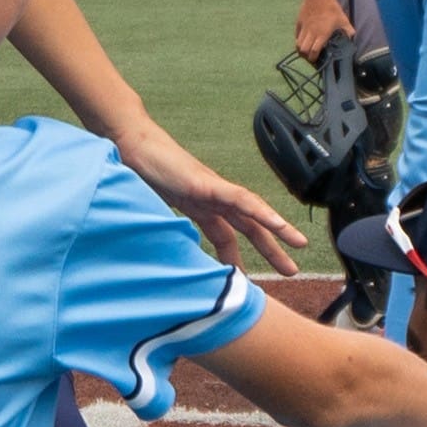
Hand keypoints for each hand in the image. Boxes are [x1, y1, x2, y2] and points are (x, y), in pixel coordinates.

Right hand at [117, 114, 307, 274]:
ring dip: (278, 228)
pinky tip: (277, 223)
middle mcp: (211, 199)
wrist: (129, 145)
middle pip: (248, 226)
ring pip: (253, 211)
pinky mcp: (208, 183)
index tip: (244, 281)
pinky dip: (260, 211)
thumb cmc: (138, 173)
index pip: (225, 236)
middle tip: (290, 270)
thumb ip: (164, 231)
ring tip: (298, 244)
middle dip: (270, 249)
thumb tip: (163, 260)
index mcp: (200, 207)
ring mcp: (212, 189)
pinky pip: (240, 198)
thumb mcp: (154, 212)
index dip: (236, 259)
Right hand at [293, 0, 351, 62]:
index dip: (314, 58)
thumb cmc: (332, 8)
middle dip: (306, 56)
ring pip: (298, 44)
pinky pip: (297, 36)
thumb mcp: (343, 19)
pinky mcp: (299, 23)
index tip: (317, 60)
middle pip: (304, 50)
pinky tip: (304, 40)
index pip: (314, 51)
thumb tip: (352, 38)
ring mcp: (304, 28)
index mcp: (322, 34)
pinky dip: (299, 40)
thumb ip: (348, 30)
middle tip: (311, 56)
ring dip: (302, 49)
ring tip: (306, 50)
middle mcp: (311, 33)